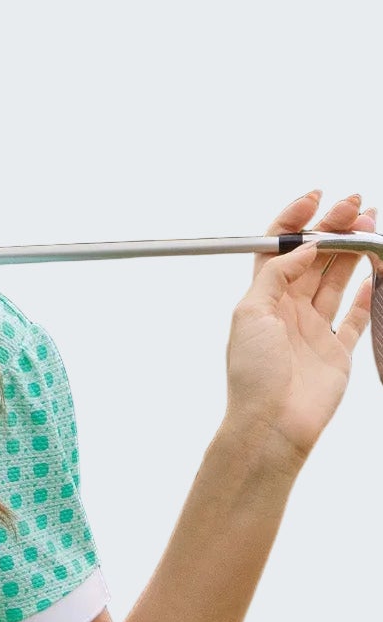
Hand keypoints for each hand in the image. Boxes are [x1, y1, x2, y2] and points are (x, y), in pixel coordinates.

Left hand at [223, 188, 377, 474]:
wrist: (271, 423)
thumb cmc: (253, 374)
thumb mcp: (250, 313)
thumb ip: (276, 274)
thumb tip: (302, 247)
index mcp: (264, 300)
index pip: (280, 250)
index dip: (296, 221)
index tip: (316, 197)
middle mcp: (289, 312)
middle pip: (315, 259)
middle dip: (334, 228)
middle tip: (355, 205)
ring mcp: (315, 330)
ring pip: (338, 280)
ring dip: (353, 251)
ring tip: (370, 224)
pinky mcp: (337, 351)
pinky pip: (357, 316)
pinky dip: (368, 293)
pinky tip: (376, 270)